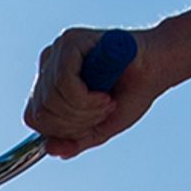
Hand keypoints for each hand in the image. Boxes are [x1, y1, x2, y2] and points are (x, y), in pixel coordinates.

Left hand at [25, 25, 162, 157]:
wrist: (157, 67)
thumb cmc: (129, 94)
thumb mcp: (98, 128)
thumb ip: (74, 141)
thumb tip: (52, 150)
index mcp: (48, 84)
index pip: (33, 117)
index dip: (62, 130)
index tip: (92, 122)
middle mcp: (48, 65)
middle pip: (41, 111)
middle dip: (76, 123)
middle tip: (103, 111)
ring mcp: (57, 51)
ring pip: (52, 99)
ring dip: (85, 111)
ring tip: (106, 102)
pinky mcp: (70, 41)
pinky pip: (64, 83)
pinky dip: (86, 99)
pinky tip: (104, 94)